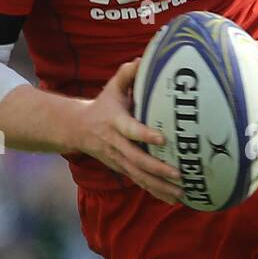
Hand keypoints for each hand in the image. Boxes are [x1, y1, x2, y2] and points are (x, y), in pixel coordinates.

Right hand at [74, 60, 183, 203]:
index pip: (130, 130)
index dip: (145, 135)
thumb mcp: (111, 88)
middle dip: (158, 169)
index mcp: (115, 122)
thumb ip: (126, 75)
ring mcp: (118, 159)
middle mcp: (116, 144)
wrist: (77, 129)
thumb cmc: (103, 106)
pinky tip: (172, 199)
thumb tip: (142, 59)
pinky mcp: (122, 169)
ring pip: (139, 176)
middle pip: (137, 159)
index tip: (162, 138)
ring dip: (160, 186)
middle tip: (179, 173)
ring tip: (181, 191)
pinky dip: (156, 192)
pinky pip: (139, 182)